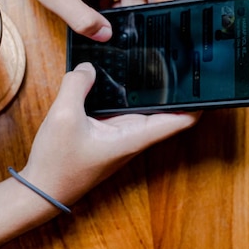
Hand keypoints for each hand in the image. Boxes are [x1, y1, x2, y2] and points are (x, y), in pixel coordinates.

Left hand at [8, 0, 198, 40]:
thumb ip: (81, 18)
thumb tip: (105, 36)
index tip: (201, 8)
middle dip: (136, 20)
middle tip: (126, 42)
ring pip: (127, 2)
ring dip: (116, 18)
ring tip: (97, 28)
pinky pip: (112, 0)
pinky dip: (105, 13)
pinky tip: (91, 21)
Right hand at [20, 62, 200, 205]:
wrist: (42, 190)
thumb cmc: (57, 164)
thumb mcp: (63, 117)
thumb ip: (77, 85)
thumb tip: (89, 67)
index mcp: (134, 136)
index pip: (181, 120)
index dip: (200, 101)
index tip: (206, 80)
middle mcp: (133, 136)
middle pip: (167, 110)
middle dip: (175, 87)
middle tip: (180, 58)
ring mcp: (121, 136)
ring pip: (145, 109)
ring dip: (150, 90)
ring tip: (154, 60)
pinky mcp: (108, 135)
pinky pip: (123, 110)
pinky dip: (125, 95)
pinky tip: (117, 77)